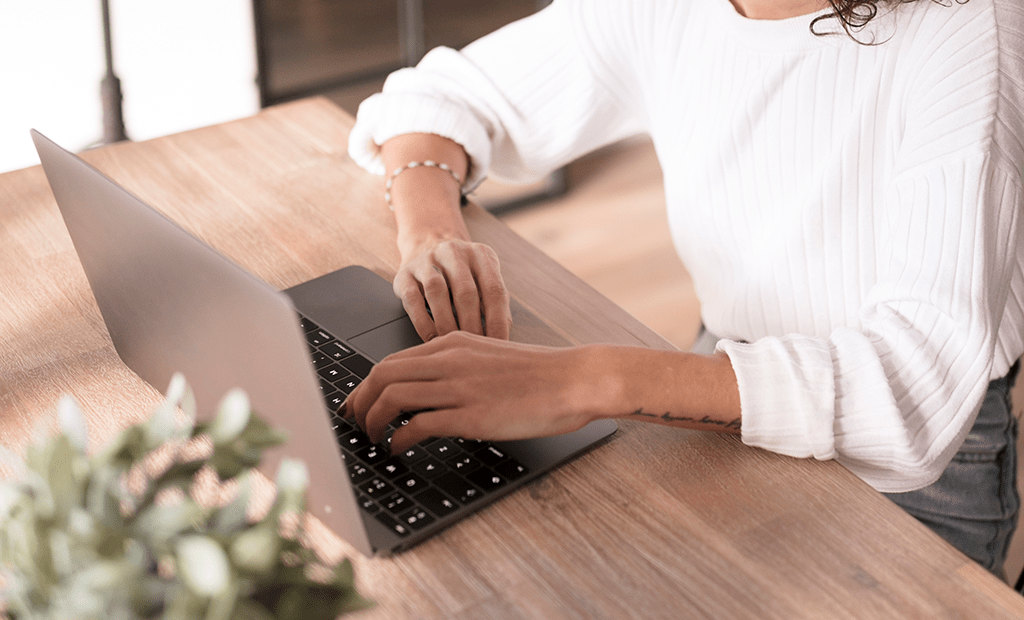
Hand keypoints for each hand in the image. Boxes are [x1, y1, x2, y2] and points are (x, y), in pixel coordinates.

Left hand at [344, 332, 604, 452]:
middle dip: (360, 402)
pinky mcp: (471, 415)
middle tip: (355, 423)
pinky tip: (399, 449)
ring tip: (374, 439)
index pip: (391, 361)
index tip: (358, 403)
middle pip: (381, 376)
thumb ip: (457, 367)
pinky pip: (418, 425)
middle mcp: (449, 361)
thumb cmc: (539, 373)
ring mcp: (459, 387)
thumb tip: (430, 391)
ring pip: (393, 397)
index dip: (365, 385)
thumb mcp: (488, 357)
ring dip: (374, 422)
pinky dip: (399, 439)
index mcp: (451, 344)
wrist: (573, 379)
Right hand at [393, 238, 511, 341]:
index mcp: (480, 254)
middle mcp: (454, 252)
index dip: (497, 320)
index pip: (494, 290)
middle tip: (475, 350)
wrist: (427, 246)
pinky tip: (431, 339)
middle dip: (472, 325)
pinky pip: (412, 298)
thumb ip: (495, 301)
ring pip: (436, 292)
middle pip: (465, 292)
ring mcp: (426, 260)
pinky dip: (423, 322)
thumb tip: (502, 336)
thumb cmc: (463, 272)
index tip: (498, 344)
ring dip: (446, 324)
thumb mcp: (484, 277)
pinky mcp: (404, 273)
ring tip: (453, 345)